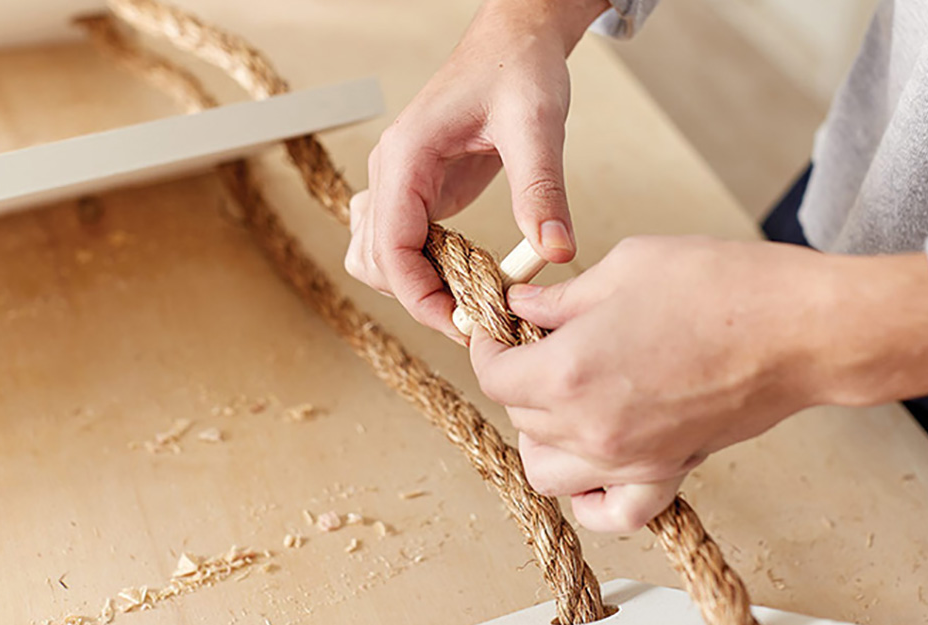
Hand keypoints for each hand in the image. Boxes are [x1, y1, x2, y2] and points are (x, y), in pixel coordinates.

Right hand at [345, 0, 608, 340]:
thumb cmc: (518, 69)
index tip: (462, 324)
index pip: (388, 249)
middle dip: (419, 295)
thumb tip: (554, 250)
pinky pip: (400, 241)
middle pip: (373, 261)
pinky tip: (462, 268)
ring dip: (414, 283)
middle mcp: (391, 171)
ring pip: (376, 255)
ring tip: (470, 292)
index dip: (419, 297)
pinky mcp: (419, 188)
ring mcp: (400, 181)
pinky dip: (422, 266)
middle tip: (475, 312)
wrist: (514, 40)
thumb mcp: (537, 125)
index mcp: (406, 156)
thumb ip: (542, 189)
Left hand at [470, 236, 927, 531]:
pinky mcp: (666, 473)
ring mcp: (628, 459)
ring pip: (548, 472)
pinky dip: (591, 498)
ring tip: (563, 399)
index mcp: (569, 371)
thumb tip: (522, 306)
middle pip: (518, 417)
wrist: (800, 328)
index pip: (493, 375)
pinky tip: (596, 463)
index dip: (486, 345)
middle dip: (517, 378)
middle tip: (540, 345)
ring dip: (542, 437)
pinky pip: (609, 513)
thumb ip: (560, 298)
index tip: (496, 328)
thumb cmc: (720, 287)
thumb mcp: (623, 267)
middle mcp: (590, 427)